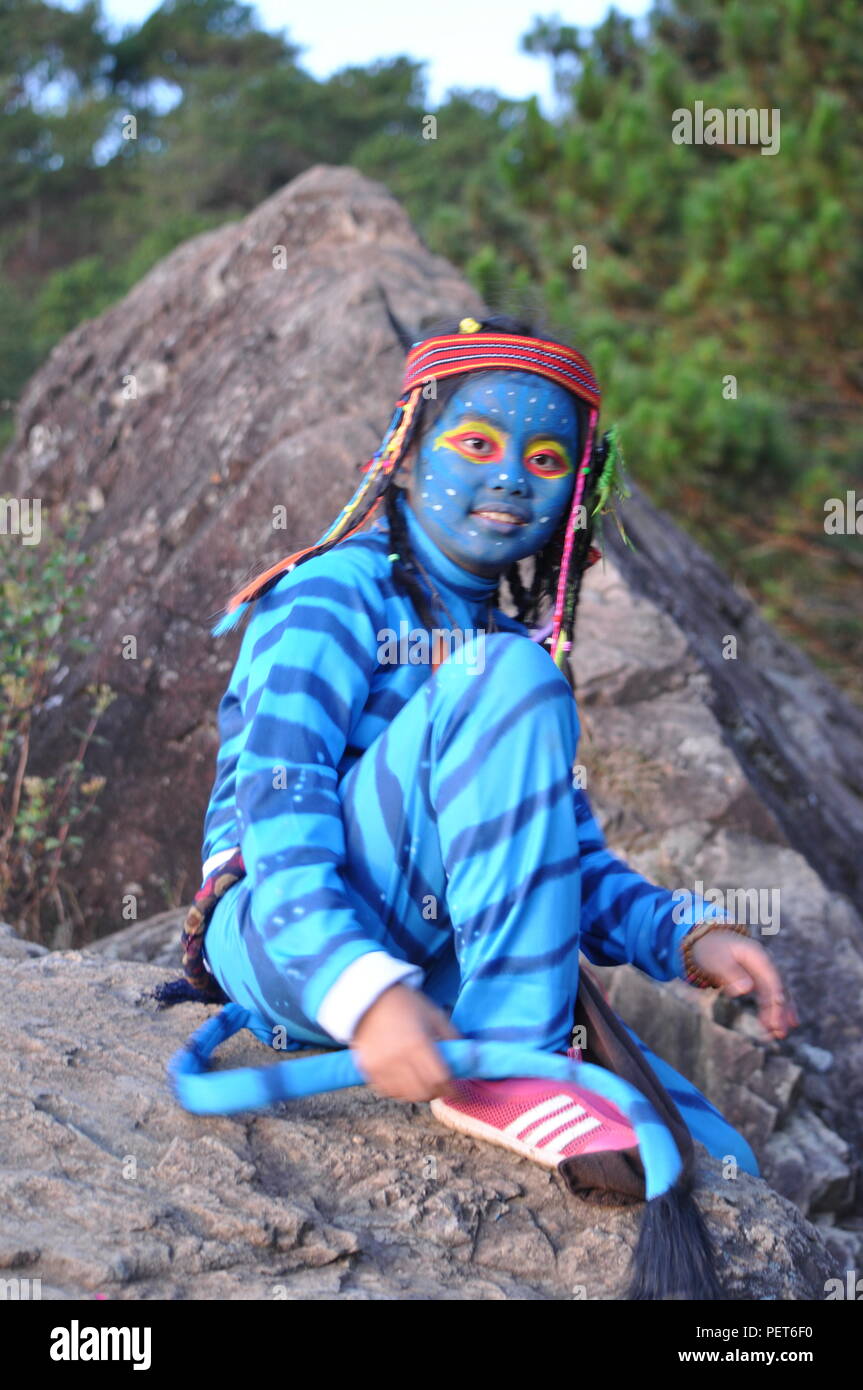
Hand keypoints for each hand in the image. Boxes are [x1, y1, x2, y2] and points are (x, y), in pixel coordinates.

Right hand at [351, 983, 461, 1101]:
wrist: (370, 998)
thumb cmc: (407, 1004)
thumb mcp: (435, 1015)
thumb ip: (453, 1038)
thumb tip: (471, 1058)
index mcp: (418, 1044)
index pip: (440, 1079)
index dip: (454, 1091)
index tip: (462, 1095)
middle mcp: (398, 1059)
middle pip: (424, 1092)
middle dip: (438, 1092)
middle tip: (443, 1086)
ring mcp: (381, 1066)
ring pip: (406, 1096)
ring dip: (419, 1094)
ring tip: (425, 1083)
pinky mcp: (368, 1070)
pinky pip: (388, 1092)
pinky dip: (401, 1092)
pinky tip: (406, 1081)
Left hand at [690, 930, 798, 1039]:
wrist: (706, 940)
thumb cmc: (710, 949)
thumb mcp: (716, 959)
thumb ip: (730, 973)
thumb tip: (747, 988)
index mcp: (757, 955)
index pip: (772, 978)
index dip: (776, 998)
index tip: (776, 1016)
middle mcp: (765, 962)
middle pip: (777, 988)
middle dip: (780, 1010)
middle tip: (780, 1032)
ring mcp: (763, 970)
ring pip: (776, 994)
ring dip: (779, 1013)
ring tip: (780, 1034)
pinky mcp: (758, 979)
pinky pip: (768, 996)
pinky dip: (772, 1010)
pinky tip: (774, 1026)